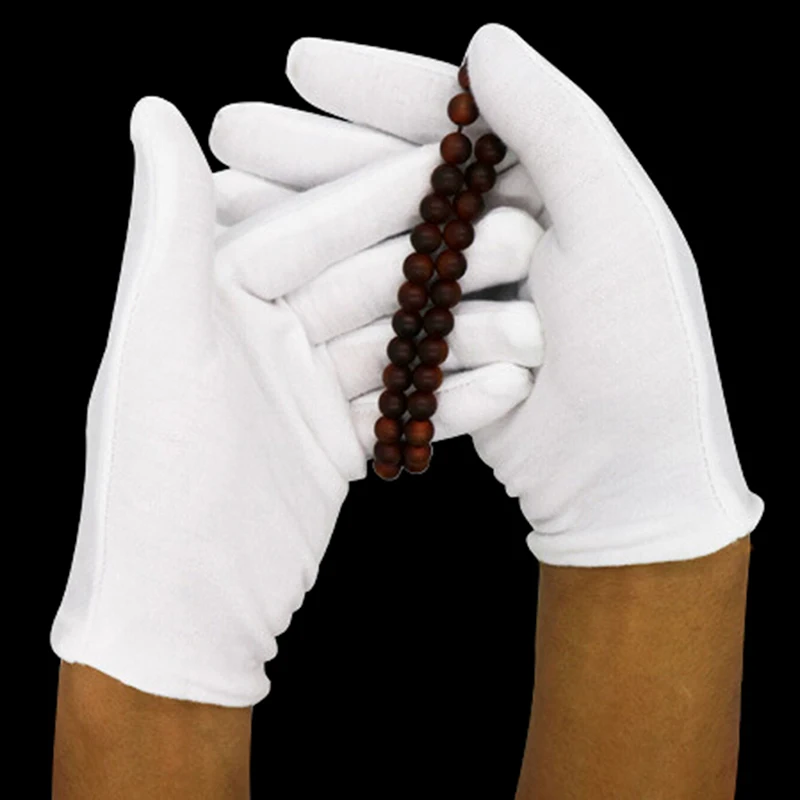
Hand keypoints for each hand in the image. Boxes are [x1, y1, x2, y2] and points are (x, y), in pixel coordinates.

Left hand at [50, 96, 543, 705]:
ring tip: (532, 332)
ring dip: (462, 340)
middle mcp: (263, 331)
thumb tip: (153, 108)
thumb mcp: (157, 339)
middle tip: (520, 243)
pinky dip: (449, 403)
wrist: (180, 607)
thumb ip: (169, 225)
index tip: (457, 161)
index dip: (385, 194)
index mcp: (217, 293)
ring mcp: (305, 388)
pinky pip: (400, 409)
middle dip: (442, 267)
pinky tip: (507, 390)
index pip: (314, 227)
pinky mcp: (335, 442)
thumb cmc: (155, 473)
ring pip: (397, 347)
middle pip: (370, 285)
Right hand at [209, 23, 763, 566]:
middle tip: (229, 130)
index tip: (300, 65)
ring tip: (224, 206)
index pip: (451, 117)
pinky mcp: (444, 351)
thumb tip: (484, 39)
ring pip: (369, 239)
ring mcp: (467, 293)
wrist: (632, 473)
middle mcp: (503, 229)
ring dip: (300, 221)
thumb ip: (555, 123)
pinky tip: (267, 274)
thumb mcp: (616, 222)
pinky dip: (323, 289)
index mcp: (550, 183)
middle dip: (310, 152)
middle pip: (392, 178)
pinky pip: (373, 307)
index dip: (374, 87)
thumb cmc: (642, 351)